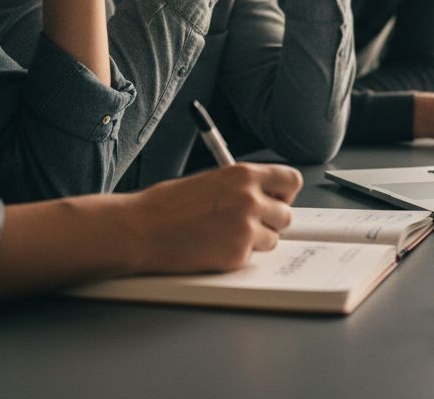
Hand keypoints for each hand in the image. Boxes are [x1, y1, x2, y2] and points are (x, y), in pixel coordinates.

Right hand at [115, 163, 303, 274]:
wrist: (142, 229)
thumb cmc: (167, 205)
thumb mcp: (211, 180)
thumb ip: (241, 186)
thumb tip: (264, 195)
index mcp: (243, 175)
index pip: (291, 180)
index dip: (283, 193)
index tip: (274, 199)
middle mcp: (250, 200)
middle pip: (286, 215)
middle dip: (270, 221)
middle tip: (246, 223)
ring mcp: (245, 229)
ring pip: (273, 239)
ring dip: (255, 240)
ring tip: (224, 235)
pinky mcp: (237, 255)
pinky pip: (251, 257)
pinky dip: (236, 256)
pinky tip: (213, 247)